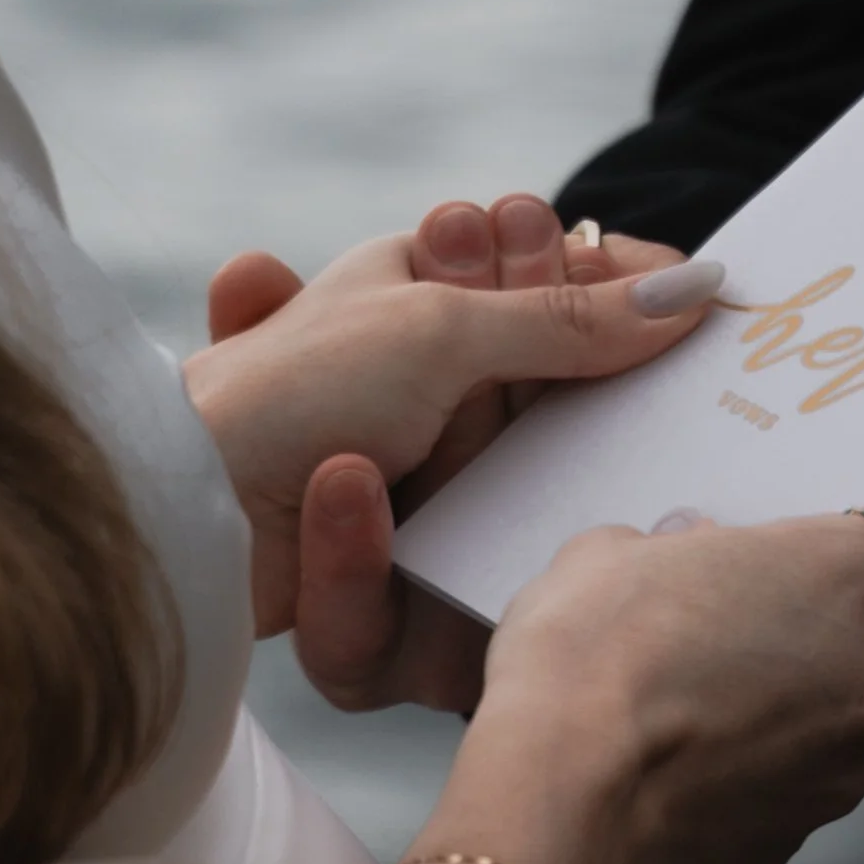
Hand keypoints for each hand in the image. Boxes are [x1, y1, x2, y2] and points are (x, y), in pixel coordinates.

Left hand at [183, 204, 713, 692]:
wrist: (166, 511)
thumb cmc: (286, 391)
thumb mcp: (441, 329)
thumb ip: (574, 318)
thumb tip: (698, 288)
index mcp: (424, 296)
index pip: (556, 278)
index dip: (619, 282)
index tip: (690, 302)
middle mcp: (422, 386)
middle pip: (550, 382)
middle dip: (548, 378)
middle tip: (516, 377)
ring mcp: (409, 482)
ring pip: (511, 489)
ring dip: (462, 471)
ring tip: (389, 451)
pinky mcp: (392, 579)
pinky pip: (434, 586)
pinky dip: (373, 549)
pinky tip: (339, 495)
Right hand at [459, 500, 863, 863]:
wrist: (560, 795)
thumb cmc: (592, 654)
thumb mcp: (612, 553)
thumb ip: (671, 549)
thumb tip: (680, 559)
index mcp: (851, 574)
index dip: (839, 550)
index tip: (791, 562)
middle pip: (856, 644)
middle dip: (791, 642)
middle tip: (702, 639)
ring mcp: (844, 769)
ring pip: (815, 729)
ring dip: (762, 721)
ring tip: (665, 718)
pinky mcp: (794, 843)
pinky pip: (770, 797)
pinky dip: (729, 786)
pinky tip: (658, 775)